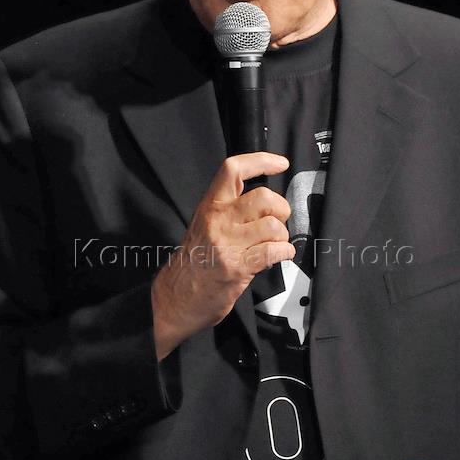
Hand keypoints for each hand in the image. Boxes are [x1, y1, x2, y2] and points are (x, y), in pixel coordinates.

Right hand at [151, 152, 295, 358]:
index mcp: (210, 206)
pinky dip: (284, 252)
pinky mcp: (237, 268)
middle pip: (264, 197)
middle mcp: (217, 221)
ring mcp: (226, 244)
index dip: (261, 161)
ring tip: (273, 244)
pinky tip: (279, 255)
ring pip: (274, 225)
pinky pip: (274, 251)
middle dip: (281, 209)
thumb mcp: (205, 226)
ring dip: (282, 236)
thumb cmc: (194, 263)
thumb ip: (230, 211)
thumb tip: (266, 203)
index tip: (281, 163)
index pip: (234, 170)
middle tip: (278, 221)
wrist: (175, 298)